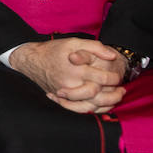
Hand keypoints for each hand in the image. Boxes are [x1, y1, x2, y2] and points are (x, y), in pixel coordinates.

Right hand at [9, 38, 124, 113]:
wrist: (31, 60)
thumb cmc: (53, 49)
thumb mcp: (74, 42)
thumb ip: (94, 47)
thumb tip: (111, 56)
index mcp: (76, 69)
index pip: (101, 78)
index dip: (114, 78)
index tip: (119, 77)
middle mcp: (71, 84)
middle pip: (97, 96)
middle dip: (113, 95)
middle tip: (121, 90)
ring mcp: (65, 94)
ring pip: (89, 107)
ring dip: (106, 105)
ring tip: (115, 99)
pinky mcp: (61, 100)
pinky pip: (79, 110)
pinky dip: (93, 110)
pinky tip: (101, 105)